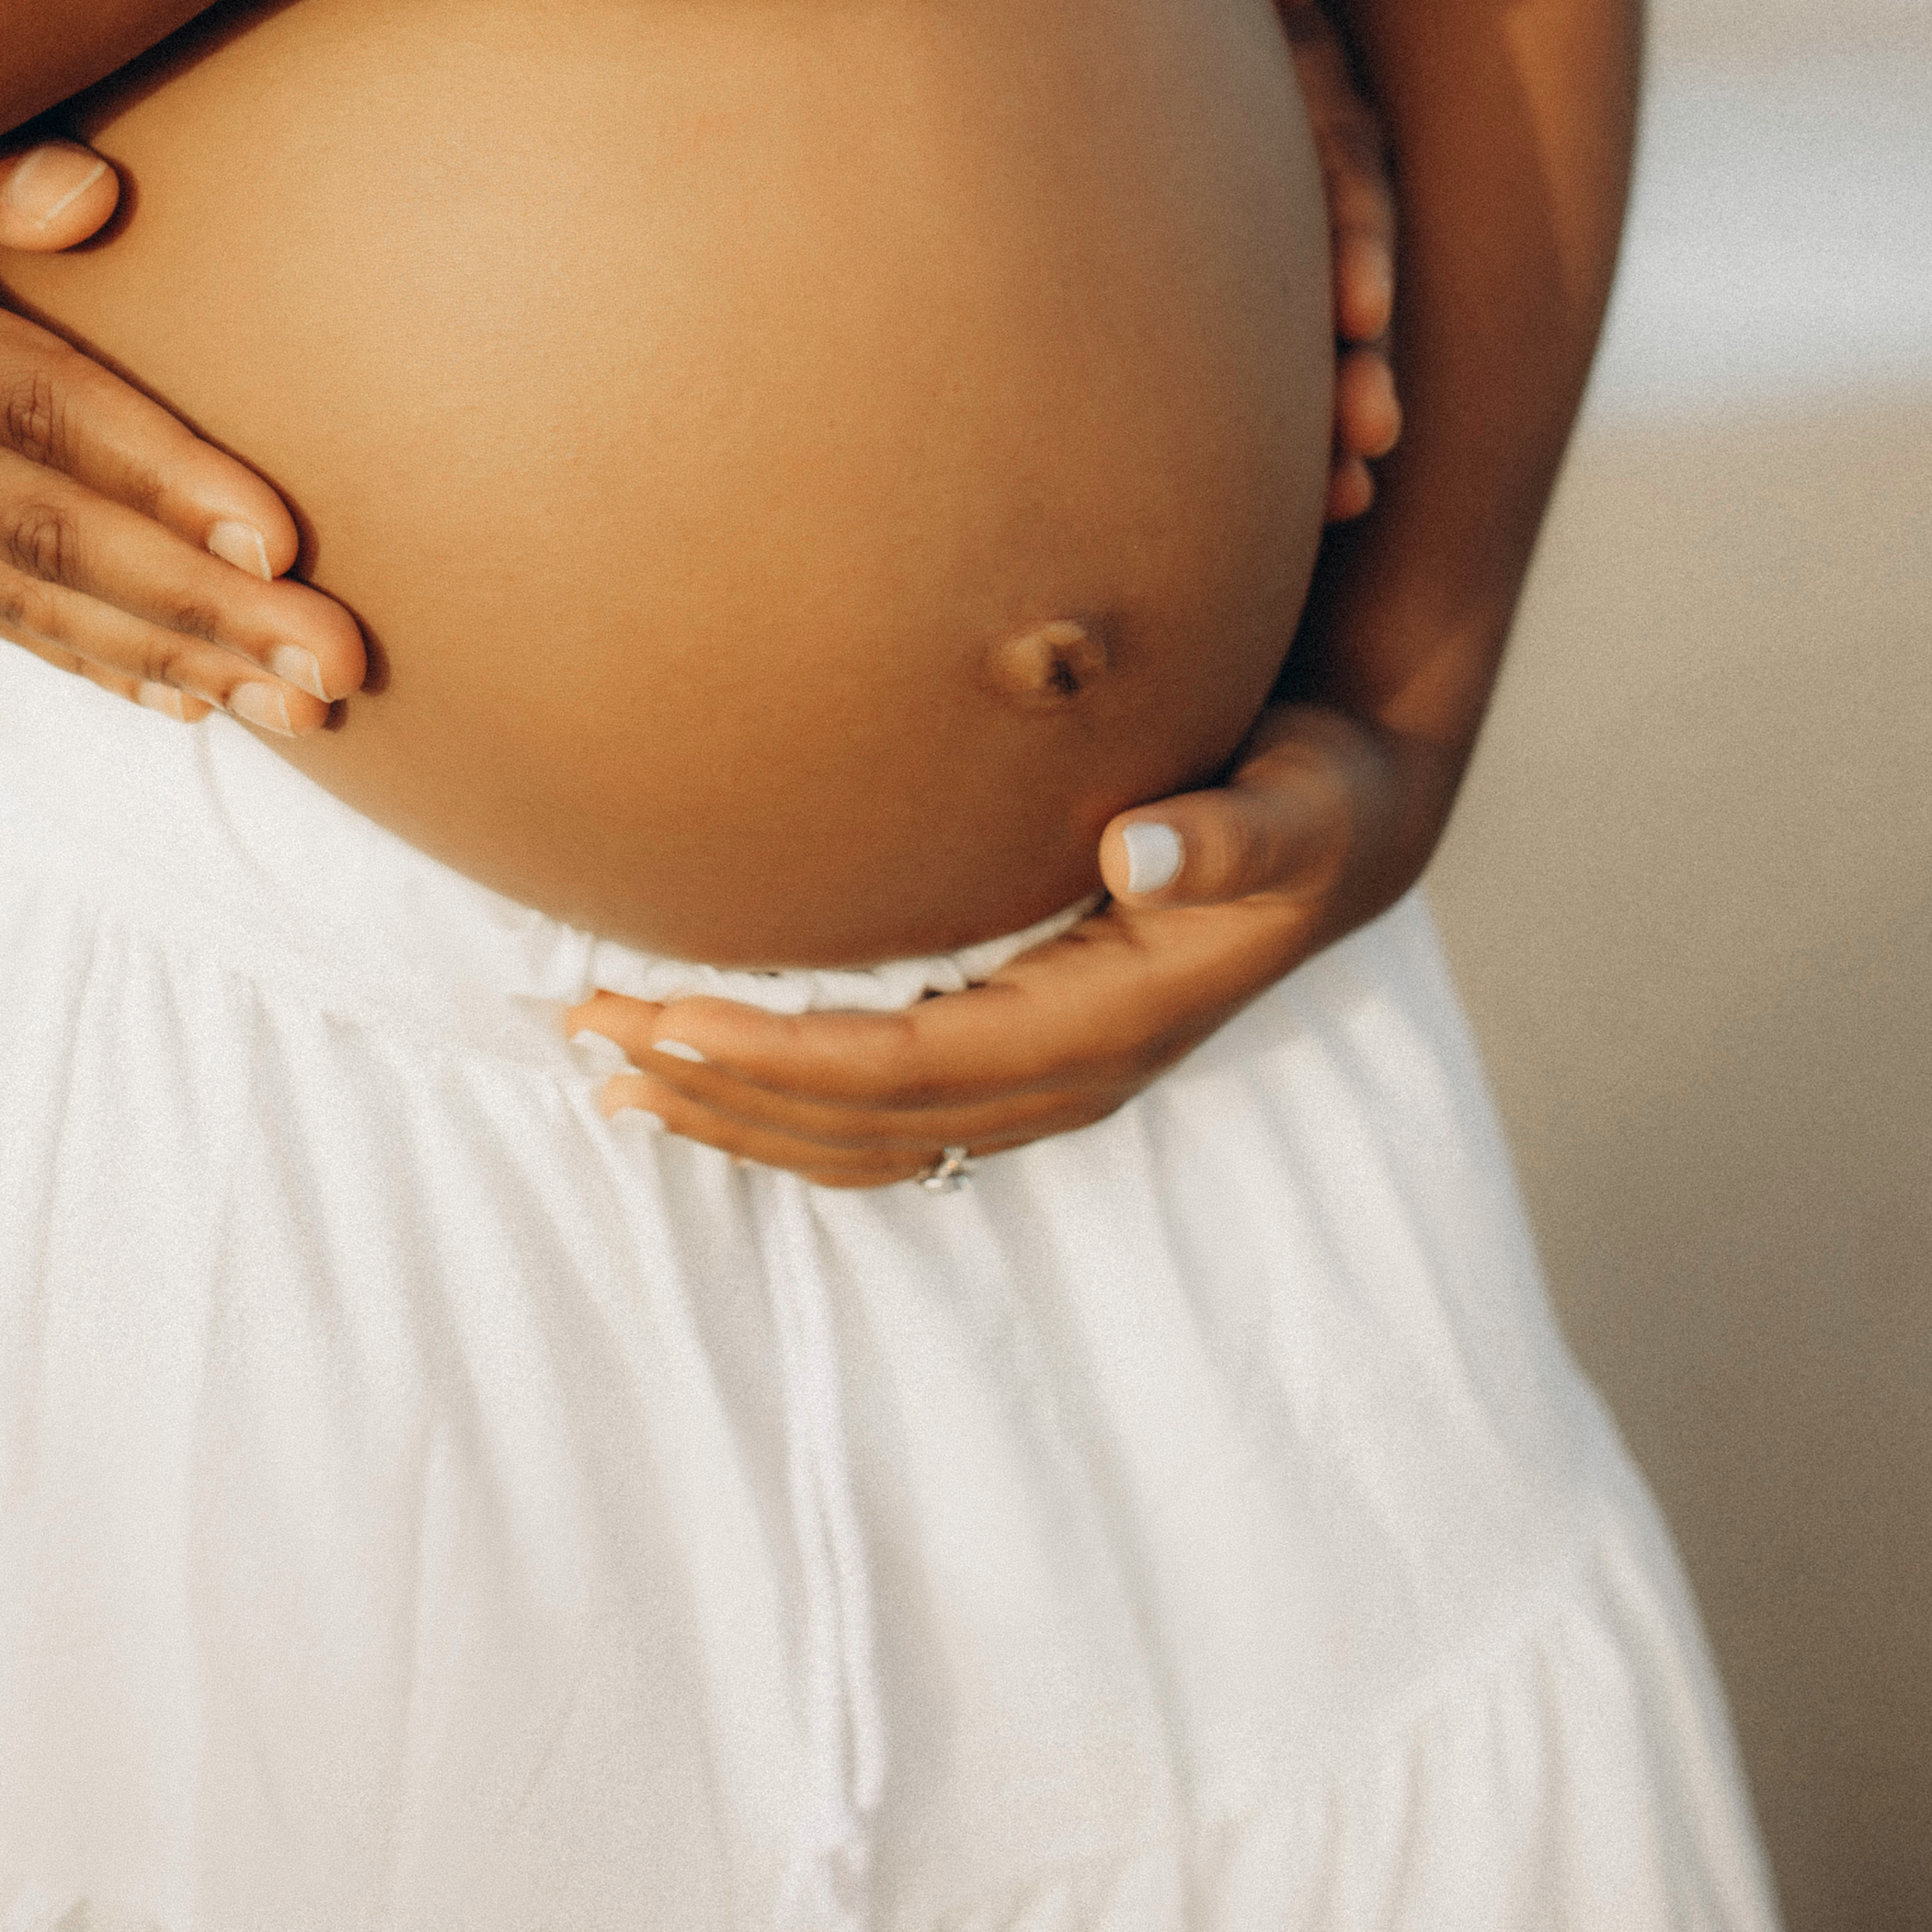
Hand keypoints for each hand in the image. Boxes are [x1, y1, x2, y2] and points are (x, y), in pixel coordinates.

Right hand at [0, 173, 365, 730]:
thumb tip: (96, 197)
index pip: (32, 411)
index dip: (158, 477)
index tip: (280, 540)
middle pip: (45, 532)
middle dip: (199, 606)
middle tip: (332, 660)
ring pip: (22, 595)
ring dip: (167, 653)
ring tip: (295, 704)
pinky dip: (87, 656)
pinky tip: (189, 698)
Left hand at [567, 708, 1454, 1186]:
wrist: (1348, 820)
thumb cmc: (1314, 796)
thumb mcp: (1297, 804)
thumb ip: (1225, 831)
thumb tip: (1132, 843)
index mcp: (1109, 1022)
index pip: (912, 1068)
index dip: (785, 1058)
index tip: (669, 1020)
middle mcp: (1064, 1073)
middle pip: (860, 1119)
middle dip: (719, 1090)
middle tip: (583, 1036)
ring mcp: (1040, 1076)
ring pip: (858, 1135)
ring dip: (729, 1112)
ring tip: (605, 1073)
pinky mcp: (1020, 1048)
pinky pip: (880, 1112)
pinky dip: (777, 1103)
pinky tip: (697, 1071)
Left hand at [1242, 0, 1400, 520]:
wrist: (1130, 27)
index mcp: (1315, 108)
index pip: (1345, 177)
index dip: (1356, 243)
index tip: (1360, 314)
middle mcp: (1319, 184)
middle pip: (1350, 281)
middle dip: (1359, 364)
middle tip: (1365, 437)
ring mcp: (1296, 243)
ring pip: (1329, 346)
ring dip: (1338, 419)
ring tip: (1343, 497)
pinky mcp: (1256, 295)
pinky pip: (1285, 377)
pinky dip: (1303, 447)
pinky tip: (1317, 514)